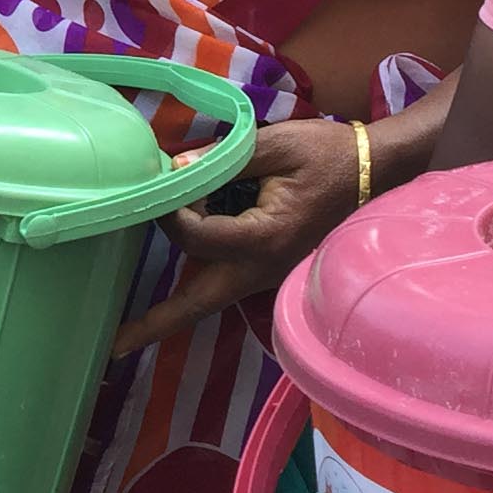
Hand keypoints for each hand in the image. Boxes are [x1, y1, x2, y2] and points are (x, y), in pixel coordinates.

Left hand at [114, 118, 360, 353]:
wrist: (379, 171)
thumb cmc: (330, 155)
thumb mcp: (276, 144)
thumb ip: (222, 158)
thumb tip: (175, 168)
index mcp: (265, 238)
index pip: (198, 236)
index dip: (173, 210)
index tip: (166, 179)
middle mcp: (263, 268)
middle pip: (199, 304)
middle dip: (154, 326)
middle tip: (113, 349)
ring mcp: (267, 275)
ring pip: (211, 297)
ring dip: (172, 309)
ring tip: (129, 330)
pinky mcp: (270, 268)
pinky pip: (226, 281)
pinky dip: (197, 280)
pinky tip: (172, 279)